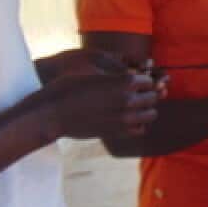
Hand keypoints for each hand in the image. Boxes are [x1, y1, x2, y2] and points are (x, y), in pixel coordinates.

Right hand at [37, 49, 158, 139]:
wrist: (53, 112)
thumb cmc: (69, 86)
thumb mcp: (96, 73)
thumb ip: (116, 76)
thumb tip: (134, 77)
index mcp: (125, 81)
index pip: (150, 80)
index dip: (144, 80)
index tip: (136, 82)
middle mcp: (128, 99)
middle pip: (154, 96)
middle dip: (147, 95)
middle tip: (136, 95)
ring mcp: (124, 118)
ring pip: (152, 114)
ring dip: (146, 110)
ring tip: (134, 108)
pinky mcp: (117, 132)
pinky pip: (140, 130)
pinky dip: (137, 125)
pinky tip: (127, 120)